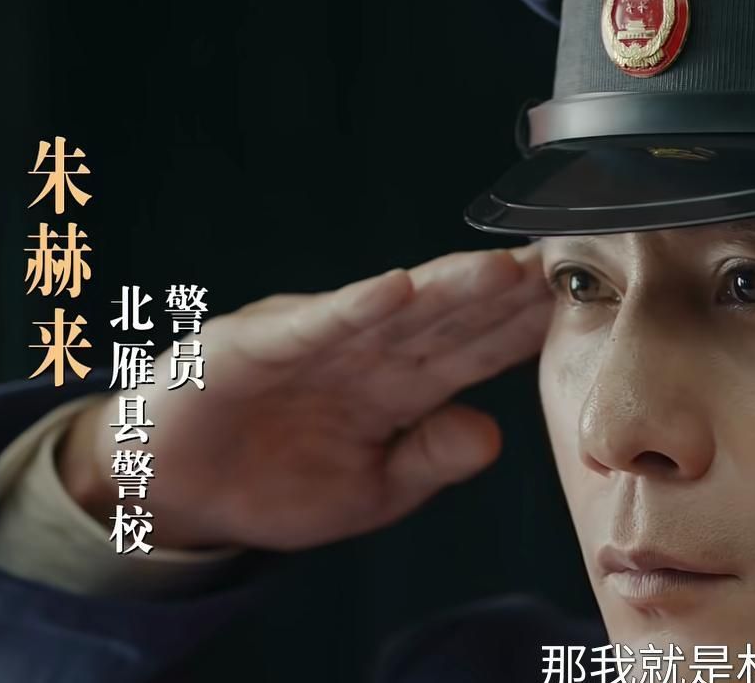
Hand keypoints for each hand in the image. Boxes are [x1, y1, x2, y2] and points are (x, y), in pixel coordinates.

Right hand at [57, 245, 550, 550]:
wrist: (171, 488)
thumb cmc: (276, 481)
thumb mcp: (370, 490)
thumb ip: (428, 460)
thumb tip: (495, 433)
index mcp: (399, 385)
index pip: (475, 350)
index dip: (524, 329)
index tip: (582, 305)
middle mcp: (366, 350)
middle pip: (449, 318)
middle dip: (506, 294)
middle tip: (565, 264)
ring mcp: (316, 340)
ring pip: (395, 310)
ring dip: (449, 287)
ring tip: (504, 268)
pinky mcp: (258, 343)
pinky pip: (315, 324)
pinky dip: (354, 307)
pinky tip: (397, 288)